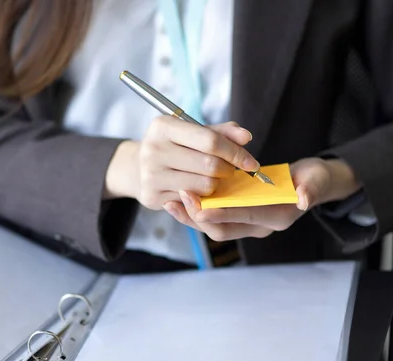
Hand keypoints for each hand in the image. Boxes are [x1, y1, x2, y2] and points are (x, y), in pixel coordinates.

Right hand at [104, 116, 258, 208]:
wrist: (140, 167)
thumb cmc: (176, 147)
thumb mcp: (195, 133)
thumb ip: (222, 133)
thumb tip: (246, 137)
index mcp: (163, 126)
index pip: (210, 141)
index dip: (236, 153)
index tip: (251, 163)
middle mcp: (152, 149)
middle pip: (210, 165)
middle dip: (227, 170)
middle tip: (229, 171)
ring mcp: (150, 174)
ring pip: (204, 186)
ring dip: (216, 185)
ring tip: (212, 179)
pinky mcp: (151, 196)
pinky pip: (192, 201)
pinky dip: (201, 197)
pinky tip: (197, 189)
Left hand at [162, 157, 360, 240]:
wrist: (310, 185)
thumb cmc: (312, 180)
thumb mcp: (316, 179)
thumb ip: (311, 188)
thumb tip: (304, 198)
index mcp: (276, 217)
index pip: (245, 217)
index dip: (223, 212)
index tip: (200, 206)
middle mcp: (259, 227)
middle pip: (222, 229)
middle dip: (199, 216)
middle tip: (180, 197)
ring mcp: (246, 224)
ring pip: (212, 227)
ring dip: (191, 216)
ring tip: (171, 202)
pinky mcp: (237, 218)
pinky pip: (211, 220)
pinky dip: (194, 212)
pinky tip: (177, 202)